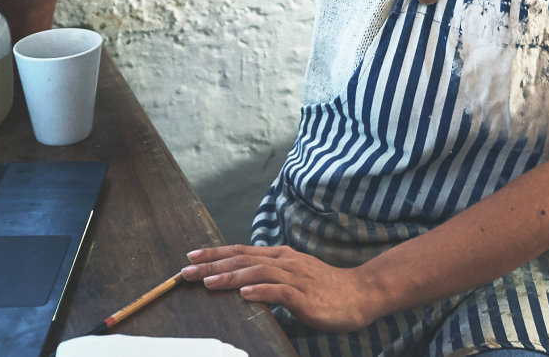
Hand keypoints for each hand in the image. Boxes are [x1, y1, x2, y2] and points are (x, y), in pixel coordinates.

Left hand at [182, 243, 382, 333]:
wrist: (361, 293)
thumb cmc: (327, 289)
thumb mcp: (296, 278)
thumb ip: (272, 278)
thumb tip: (244, 283)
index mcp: (282, 257)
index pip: (242, 251)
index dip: (216, 253)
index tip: (192, 256)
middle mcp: (286, 262)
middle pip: (243, 259)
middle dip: (213, 264)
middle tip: (186, 270)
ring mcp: (296, 278)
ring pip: (258, 272)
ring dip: (230, 276)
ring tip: (208, 282)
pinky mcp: (305, 297)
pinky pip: (280, 292)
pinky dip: (261, 291)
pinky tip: (245, 293)